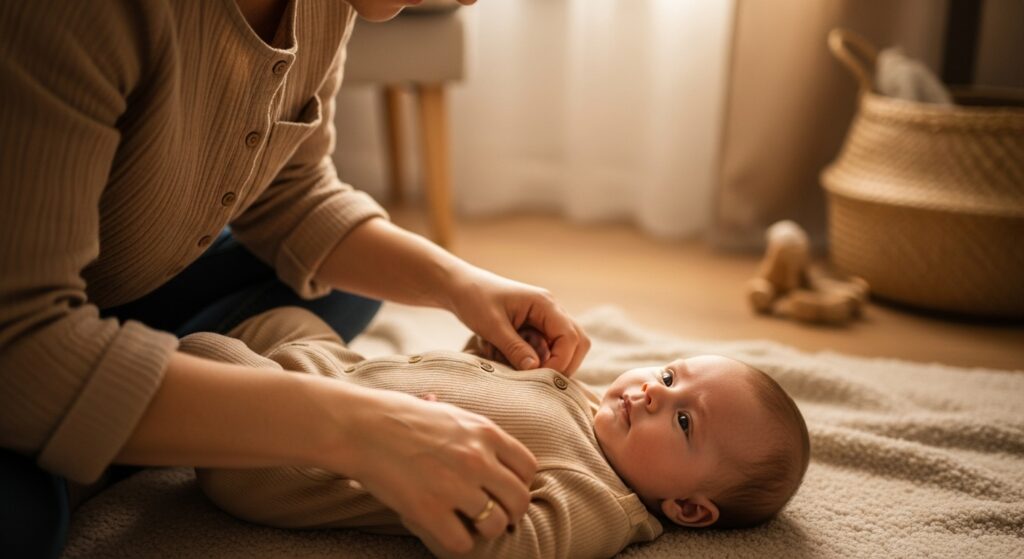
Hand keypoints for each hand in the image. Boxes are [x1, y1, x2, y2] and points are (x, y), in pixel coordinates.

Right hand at [337, 387, 537, 553]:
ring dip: (483, 528)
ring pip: (494, 524)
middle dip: (510, 512)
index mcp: (484, 432)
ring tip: (467, 522)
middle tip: (493, 514)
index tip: (504, 490)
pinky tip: (444, 529)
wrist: (360, 426)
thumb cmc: (399, 415)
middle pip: (519, 500)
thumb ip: (475, 432)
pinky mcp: (429, 510)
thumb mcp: (448, 412)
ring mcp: (455, 486)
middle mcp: (477, 459)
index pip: (527, 468)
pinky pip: (463, 542)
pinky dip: (456, 541)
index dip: (519, 483)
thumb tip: (490, 447)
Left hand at [446, 267, 590, 375]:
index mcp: (544, 303)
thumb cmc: (474, 299)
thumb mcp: (492, 326)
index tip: (539, 376)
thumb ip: (515, 348)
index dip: (560, 361)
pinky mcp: (537, 326)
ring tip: (529, 371)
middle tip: (541, 379)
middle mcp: (551, 309)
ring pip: (568, 346)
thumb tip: (535, 369)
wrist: (460, 287)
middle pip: (578, 342)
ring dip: (554, 362)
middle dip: (565, 364)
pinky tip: (521, 362)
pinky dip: (542, 358)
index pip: (570, 337)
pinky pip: (551, 346)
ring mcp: (546, 318)